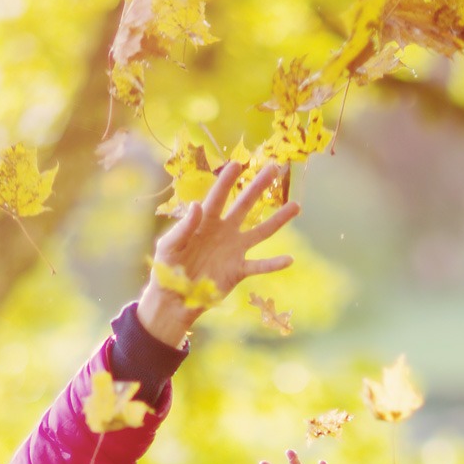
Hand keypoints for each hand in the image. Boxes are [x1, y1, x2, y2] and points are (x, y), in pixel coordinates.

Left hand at [137, 161, 300, 345]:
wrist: (173, 299)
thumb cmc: (167, 269)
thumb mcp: (169, 246)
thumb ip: (183, 228)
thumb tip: (197, 205)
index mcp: (205, 222)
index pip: (218, 196)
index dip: (227, 180)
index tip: (237, 164)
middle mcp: (224, 231)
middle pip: (245, 205)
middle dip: (258, 187)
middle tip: (274, 168)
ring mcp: (234, 250)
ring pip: (260, 232)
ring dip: (278, 220)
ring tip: (296, 206)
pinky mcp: (238, 270)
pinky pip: (259, 266)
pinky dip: (273, 264)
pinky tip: (289, 260)